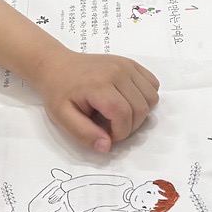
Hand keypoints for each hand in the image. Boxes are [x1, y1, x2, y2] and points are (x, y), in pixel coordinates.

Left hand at [36, 51, 159, 152]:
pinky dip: (145, 98)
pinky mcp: (131, 64)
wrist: (57, 66)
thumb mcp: (62, 117)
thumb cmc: (59, 92)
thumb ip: (84, 134)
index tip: (105, 134)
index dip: (119, 133)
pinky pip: (153, 84)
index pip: (123, 115)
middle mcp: (117, 71)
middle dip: (129, 126)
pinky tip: (126, 100)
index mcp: (98, 84)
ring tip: (118, 113)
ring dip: (139, 113)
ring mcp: (126, 65)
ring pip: (151, 98)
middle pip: (140, 108)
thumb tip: (106, 146)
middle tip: (109, 125)